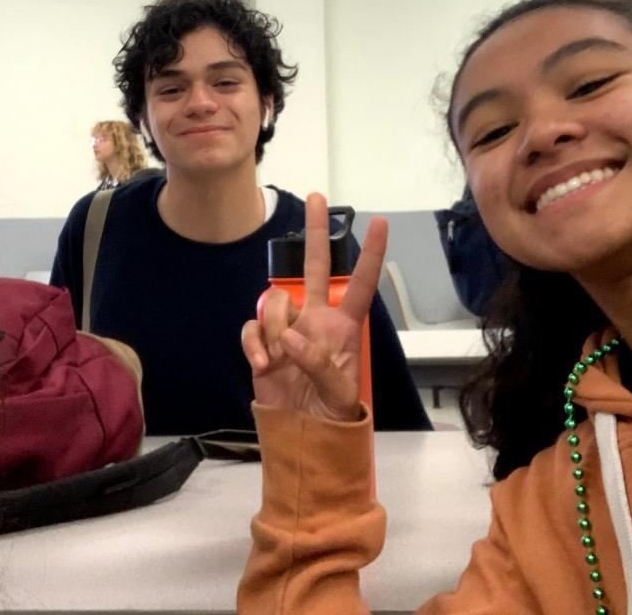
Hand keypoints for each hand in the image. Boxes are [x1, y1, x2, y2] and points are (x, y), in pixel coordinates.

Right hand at [240, 193, 387, 422]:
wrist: (300, 435)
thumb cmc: (331, 415)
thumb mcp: (338, 394)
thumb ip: (318, 362)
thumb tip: (290, 335)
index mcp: (343, 326)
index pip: (359, 283)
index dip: (371, 254)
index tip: (380, 222)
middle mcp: (316, 318)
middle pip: (314, 265)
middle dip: (315, 231)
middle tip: (317, 197)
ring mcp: (287, 327)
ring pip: (275, 301)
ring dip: (272, 329)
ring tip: (278, 360)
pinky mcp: (261, 341)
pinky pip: (251, 326)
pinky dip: (253, 344)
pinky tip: (262, 365)